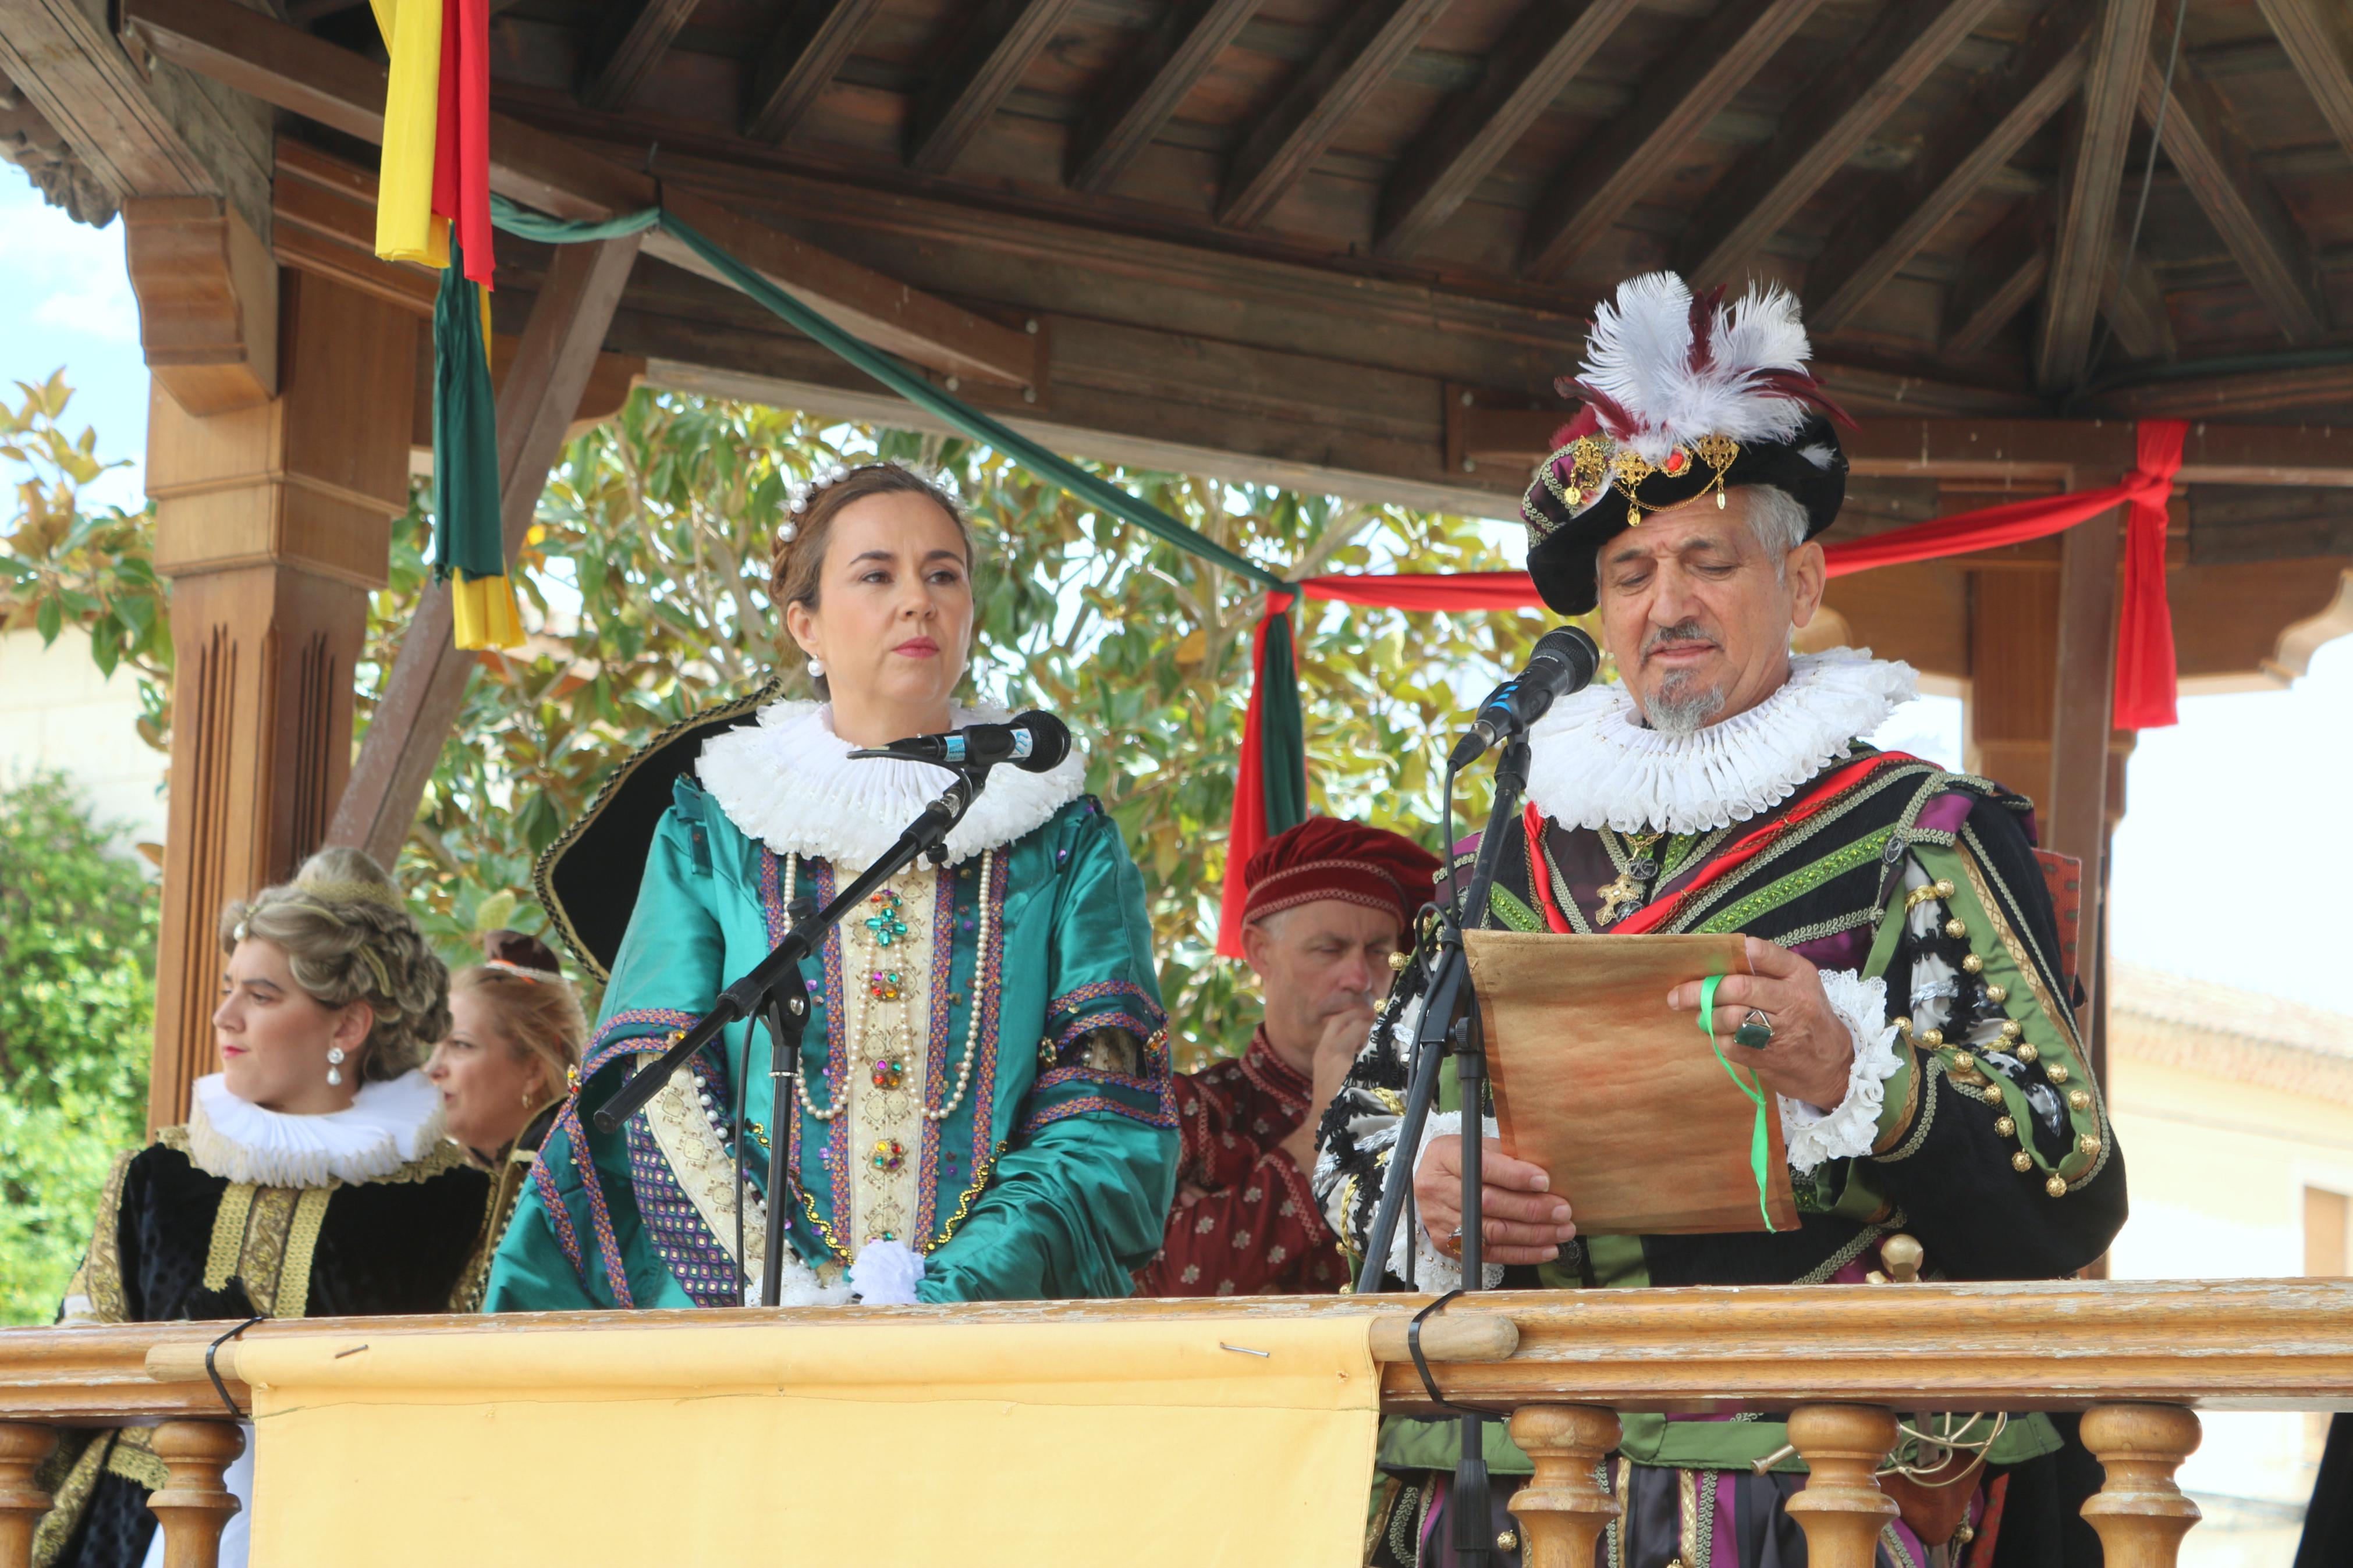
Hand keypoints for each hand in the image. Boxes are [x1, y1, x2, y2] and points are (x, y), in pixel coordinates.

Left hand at [1280, 1005, 1374, 1169]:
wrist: (1329, 1123)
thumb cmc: (1354, 1108)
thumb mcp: (1370, 1084)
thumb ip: (1378, 1061)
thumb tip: (1393, 1043)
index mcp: (1342, 1056)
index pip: (1361, 1027)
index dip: (1377, 1024)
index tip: (1390, 1023)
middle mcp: (1329, 1050)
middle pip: (1345, 1021)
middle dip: (1362, 1017)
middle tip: (1378, 1017)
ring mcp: (1321, 1052)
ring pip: (1336, 1024)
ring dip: (1351, 1020)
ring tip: (1367, 1021)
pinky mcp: (1318, 1057)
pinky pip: (1331, 1034)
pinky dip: (1343, 1029)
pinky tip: (1356, 1035)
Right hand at [1412, 1134, 1575, 1266]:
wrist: (1431, 1185)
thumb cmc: (1464, 1162)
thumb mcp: (1481, 1148)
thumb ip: (1508, 1158)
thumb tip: (1548, 1175)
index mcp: (1445, 1156)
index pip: (1483, 1167)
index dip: (1515, 1176)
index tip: (1545, 1181)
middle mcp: (1436, 1188)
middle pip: (1489, 1203)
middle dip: (1532, 1209)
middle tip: (1563, 1211)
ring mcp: (1439, 1219)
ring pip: (1493, 1231)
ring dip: (1533, 1234)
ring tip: (1562, 1231)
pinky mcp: (1447, 1245)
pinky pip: (1490, 1253)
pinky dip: (1522, 1253)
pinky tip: (1546, 1249)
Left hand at [1666, 935, 1853, 1108]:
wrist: (1833, 1067)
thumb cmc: (1806, 1018)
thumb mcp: (1798, 986)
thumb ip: (1765, 971)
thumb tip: (1712, 963)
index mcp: (1799, 974)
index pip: (1760, 953)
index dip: (1729, 953)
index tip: (1707, 959)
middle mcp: (1793, 999)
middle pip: (1738, 988)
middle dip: (1701, 991)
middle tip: (1678, 996)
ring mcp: (1782, 1030)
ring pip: (1730, 1017)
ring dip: (1709, 1018)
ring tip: (1706, 1017)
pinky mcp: (1769, 1057)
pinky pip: (1729, 1044)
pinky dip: (1718, 1039)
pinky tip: (1722, 1036)